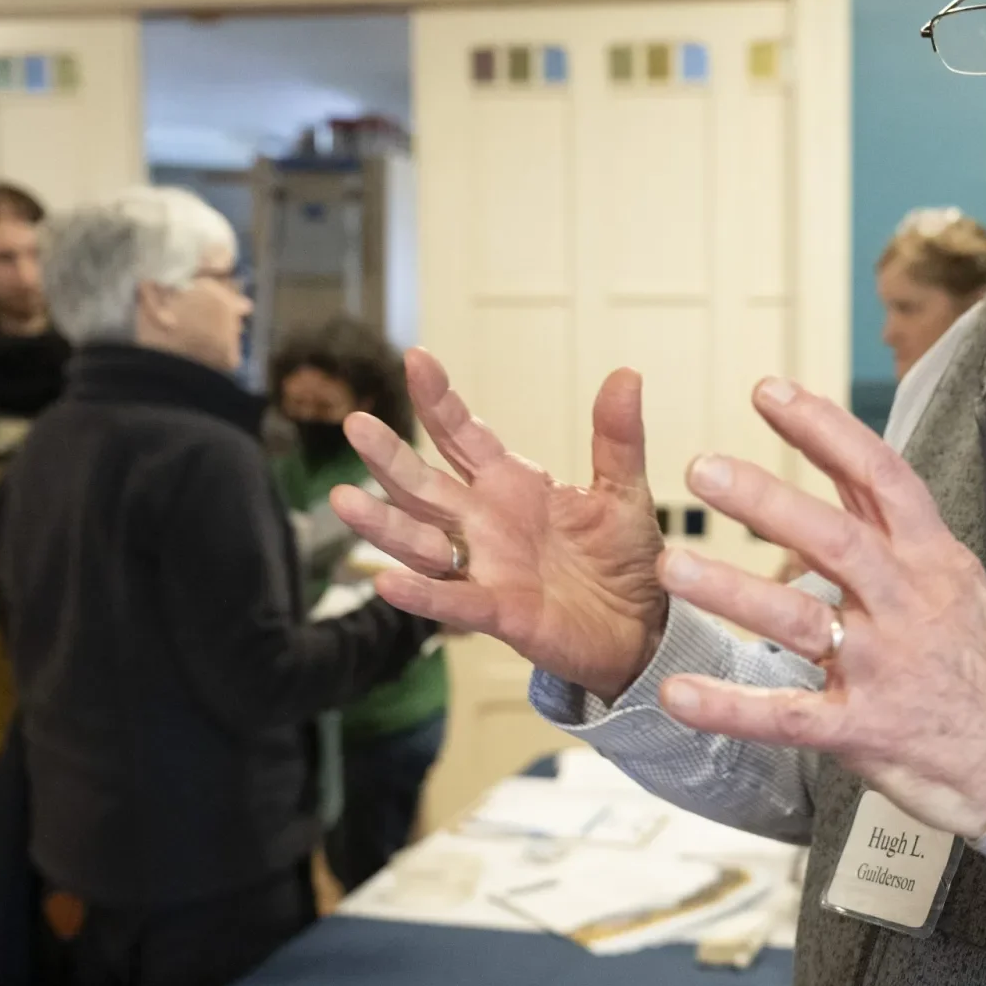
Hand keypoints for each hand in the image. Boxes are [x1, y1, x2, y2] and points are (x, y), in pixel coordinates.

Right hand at [330, 350, 667, 702]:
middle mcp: (485, 522)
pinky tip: (388, 583)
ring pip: (420, 542)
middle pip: (424, 485)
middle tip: (355, 424)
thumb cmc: (624, 558)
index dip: (439, 400)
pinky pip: (453, 602)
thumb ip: (617, 437)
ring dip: (383, 523)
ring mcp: (485, 568)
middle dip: (389, 457)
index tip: (416, 358)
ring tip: (343, 499)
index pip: (462, 435)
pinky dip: (422, 594)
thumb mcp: (623, 491)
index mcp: (511, 485)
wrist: (642, 627)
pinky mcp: (499, 614)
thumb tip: (626, 374)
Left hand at [656, 377, 985, 838]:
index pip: (878, 477)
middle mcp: (907, 604)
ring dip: (734, 591)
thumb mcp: (959, 580)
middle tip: (703, 470)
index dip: (824, 430)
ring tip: (675, 567)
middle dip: (765, 500)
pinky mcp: (864, 728)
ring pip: (801, 620)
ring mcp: (884, 667)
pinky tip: (678, 695)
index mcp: (932, 560)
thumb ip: (897, 529)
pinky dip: (730, 707)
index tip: (768, 393)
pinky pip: (786, 716)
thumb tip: (848, 467)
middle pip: (832, 537)